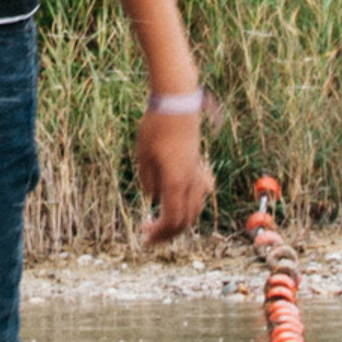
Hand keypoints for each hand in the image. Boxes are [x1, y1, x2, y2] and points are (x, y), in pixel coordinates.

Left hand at [135, 105, 215, 246]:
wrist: (177, 103)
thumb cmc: (156, 127)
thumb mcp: (143, 155)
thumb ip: (148, 180)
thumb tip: (153, 197)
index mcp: (175, 181)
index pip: (172, 220)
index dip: (159, 234)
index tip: (144, 237)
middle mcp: (191, 181)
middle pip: (185, 220)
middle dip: (167, 233)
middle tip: (149, 235)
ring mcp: (198, 173)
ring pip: (195, 209)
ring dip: (178, 220)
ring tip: (160, 222)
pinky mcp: (199, 165)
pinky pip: (199, 193)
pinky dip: (189, 204)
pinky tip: (176, 200)